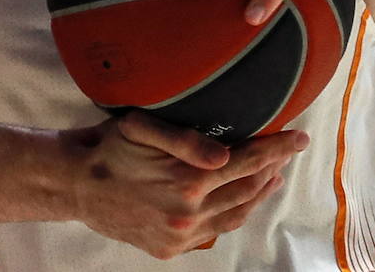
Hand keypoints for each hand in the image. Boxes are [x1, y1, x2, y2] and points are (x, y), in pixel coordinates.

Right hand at [66, 110, 306, 258]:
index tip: (299, 138)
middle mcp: (188, 213)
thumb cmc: (110, 147)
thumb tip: (227, 155)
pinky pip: (212, 231)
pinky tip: (236, 199)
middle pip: (247, 190)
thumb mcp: (142, 127)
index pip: (247, 161)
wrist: (75, 184)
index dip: (276, 149)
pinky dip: (232, 213)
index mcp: (186, 180)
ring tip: (271, 176)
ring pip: (235, 215)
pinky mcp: (169, 248)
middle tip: (286, 151)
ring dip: (258, 194)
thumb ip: (186, 138)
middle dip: (272, 168)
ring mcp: (180, 235)